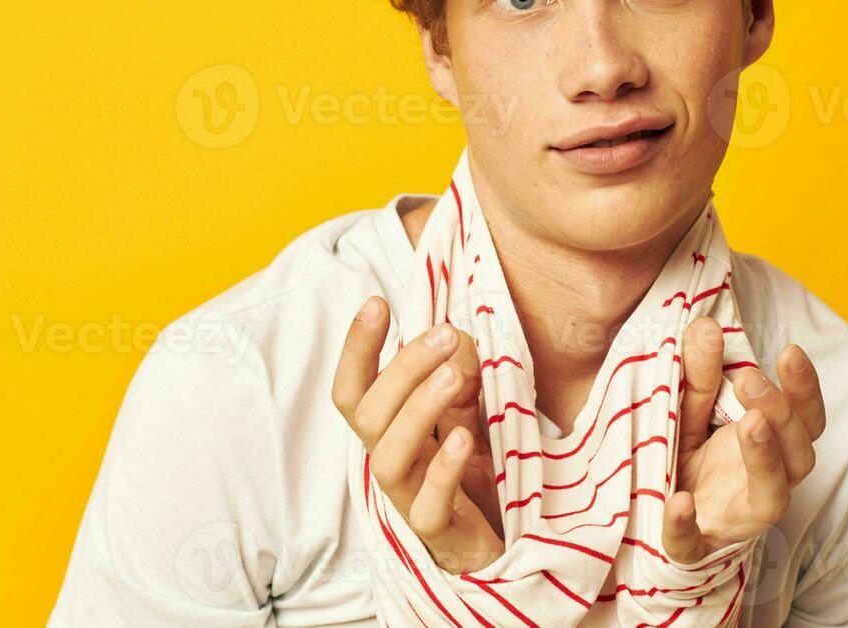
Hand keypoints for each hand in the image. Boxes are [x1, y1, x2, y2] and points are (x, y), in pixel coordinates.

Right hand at [331, 295, 504, 573]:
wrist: (494, 545)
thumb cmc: (471, 475)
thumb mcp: (466, 414)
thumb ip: (457, 376)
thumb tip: (453, 336)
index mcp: (389, 431)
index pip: (353, 389)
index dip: (357, 348)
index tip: (377, 303)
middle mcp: (391, 462)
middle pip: (370, 415)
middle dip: (402, 368)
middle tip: (444, 333)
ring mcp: (410, 500)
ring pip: (389, 457)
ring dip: (419, 409)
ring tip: (453, 374)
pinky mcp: (439, 533)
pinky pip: (427, 507)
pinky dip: (442, 470)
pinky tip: (464, 439)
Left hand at [662, 317, 825, 562]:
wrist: (659, 520)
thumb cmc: (691, 459)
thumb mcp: (690, 411)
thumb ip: (699, 375)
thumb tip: (705, 326)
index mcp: (771, 446)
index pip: (804, 419)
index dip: (805, 388)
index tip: (791, 352)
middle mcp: (767, 483)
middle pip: (798, 453)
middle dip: (781, 414)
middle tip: (751, 379)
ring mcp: (737, 520)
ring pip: (772, 498)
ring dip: (764, 460)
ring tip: (749, 424)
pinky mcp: (699, 548)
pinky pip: (695, 544)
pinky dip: (685, 526)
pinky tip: (678, 503)